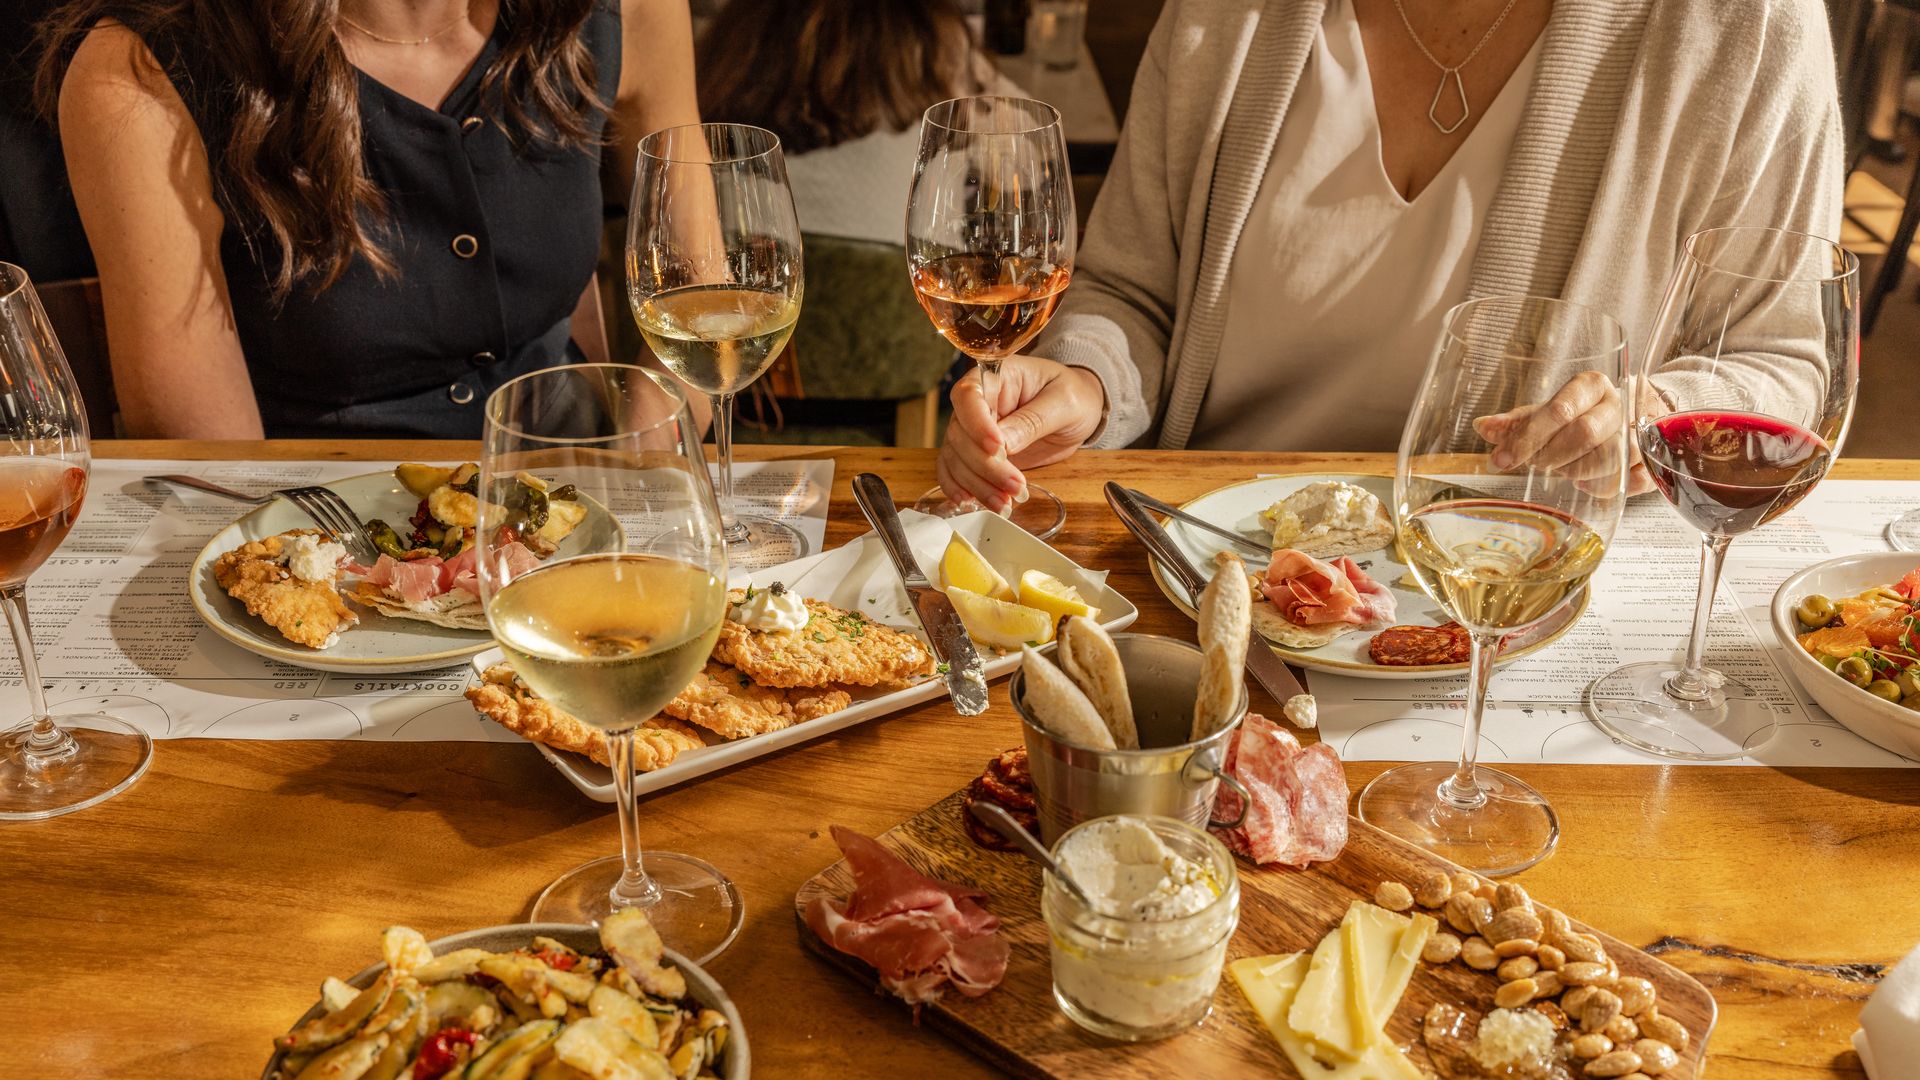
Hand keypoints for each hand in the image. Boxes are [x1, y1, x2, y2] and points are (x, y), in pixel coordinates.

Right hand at [937, 356, 1105, 512]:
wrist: (1076, 412)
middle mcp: (977, 402)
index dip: (977, 424)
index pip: (969, 395)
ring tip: (1005, 503)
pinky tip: (972, 502)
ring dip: (977, 484)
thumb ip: (1033, 420)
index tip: (999, 448)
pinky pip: (953, 470)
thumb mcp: (1065, 403)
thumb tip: (1004, 444)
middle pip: (959, 433)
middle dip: (985, 465)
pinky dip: (960, 488)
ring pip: (955, 457)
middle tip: (1015, 485)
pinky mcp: (976, 454)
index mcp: (997, 376)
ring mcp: (973, 430)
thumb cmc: (1073, 396)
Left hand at [1473, 370, 1654, 494]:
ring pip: (1610, 459)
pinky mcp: (1651, 462)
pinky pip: (1632, 482)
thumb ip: (1516, 422)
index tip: (1503, 460)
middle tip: (1536, 464)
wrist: (1635, 412)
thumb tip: (1483, 427)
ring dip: (1576, 472)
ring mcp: (1639, 434)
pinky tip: (1586, 485)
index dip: (1529, 437)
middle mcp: (1619, 405)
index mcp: (1592, 385)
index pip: (1561, 409)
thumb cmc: (1581, 413)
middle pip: (1585, 434)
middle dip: (1551, 456)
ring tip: (1562, 469)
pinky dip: (1605, 487)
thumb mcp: (1546, 413)